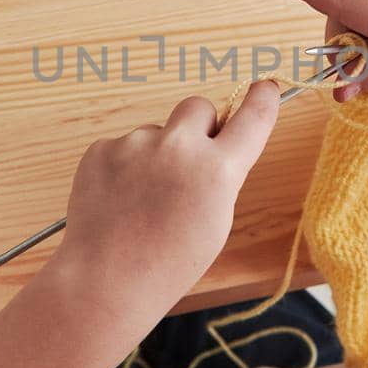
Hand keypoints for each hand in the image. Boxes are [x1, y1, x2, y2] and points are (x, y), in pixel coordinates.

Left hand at [53, 82, 280, 309]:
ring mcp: (136, 144)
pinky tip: (119, 200)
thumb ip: (220, 176)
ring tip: (143, 201)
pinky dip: (124, 167)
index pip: (252, 118)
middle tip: (188, 164)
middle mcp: (179, 147)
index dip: (262, 99)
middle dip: (198, 127)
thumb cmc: (168, 262)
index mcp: (217, 170)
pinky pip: (123, 146)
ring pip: (156, 132)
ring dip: (156, 154)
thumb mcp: (216, 221)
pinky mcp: (102, 149)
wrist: (107, 280)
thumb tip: (214, 146)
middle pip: (198, 107)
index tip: (265, 87)